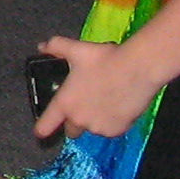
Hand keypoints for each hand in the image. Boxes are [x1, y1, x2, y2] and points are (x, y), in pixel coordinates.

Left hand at [31, 33, 153, 141]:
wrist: (138, 68)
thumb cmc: (104, 59)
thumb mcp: (77, 49)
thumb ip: (56, 47)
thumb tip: (42, 46)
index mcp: (65, 103)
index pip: (46, 125)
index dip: (42, 128)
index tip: (41, 131)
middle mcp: (79, 120)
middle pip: (71, 130)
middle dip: (75, 121)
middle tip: (85, 104)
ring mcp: (99, 128)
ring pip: (93, 128)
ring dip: (95, 119)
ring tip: (106, 99)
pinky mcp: (117, 131)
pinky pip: (110, 129)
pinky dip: (112, 122)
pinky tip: (118, 105)